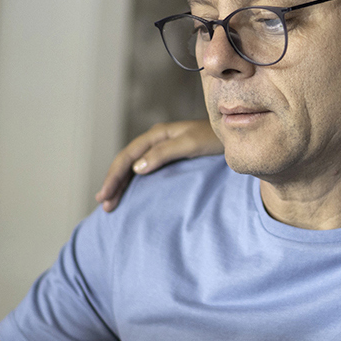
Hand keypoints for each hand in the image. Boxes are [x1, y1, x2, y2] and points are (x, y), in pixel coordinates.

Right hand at [95, 120, 222, 211]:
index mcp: (157, 135)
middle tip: (104, 205)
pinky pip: (145, 171)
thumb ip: (164, 153)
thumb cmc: (216, 139)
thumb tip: (137, 168)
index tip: (105, 196)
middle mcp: (156, 141)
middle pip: (127, 162)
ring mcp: (163, 150)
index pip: (127, 157)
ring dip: (121, 184)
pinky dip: (134, 183)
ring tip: (111, 203)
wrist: (236, 138)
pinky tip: (131, 194)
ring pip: (134, 167)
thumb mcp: (191, 144)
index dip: (114, 176)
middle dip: (113, 183)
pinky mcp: (171, 159)